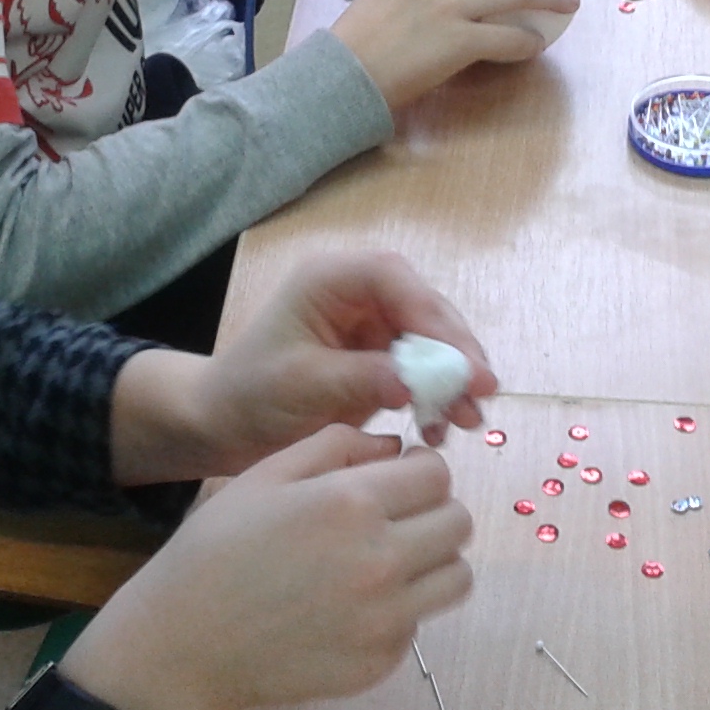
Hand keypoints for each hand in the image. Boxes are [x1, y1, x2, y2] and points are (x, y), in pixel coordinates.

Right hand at [58, 426, 475, 709]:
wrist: (184, 644)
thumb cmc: (217, 548)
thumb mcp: (265, 475)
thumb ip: (337, 446)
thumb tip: (394, 446)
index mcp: (351, 503)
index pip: (437, 475)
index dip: (422, 469)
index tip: (400, 477)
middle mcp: (381, 559)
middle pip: (458, 524)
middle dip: (434, 510)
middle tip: (397, 517)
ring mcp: (385, 618)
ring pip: (456, 578)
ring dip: (433, 561)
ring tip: (390, 560)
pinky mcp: (380, 662)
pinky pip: (419, 623)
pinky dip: (401, 609)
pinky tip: (354, 605)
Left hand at [115, 251, 496, 481]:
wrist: (225, 427)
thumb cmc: (251, 396)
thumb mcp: (302, 386)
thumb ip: (361, 378)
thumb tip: (415, 383)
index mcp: (329, 280)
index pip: (394, 280)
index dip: (433, 317)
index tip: (462, 361)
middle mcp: (356, 294)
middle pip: (422, 309)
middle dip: (455, 352)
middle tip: (484, 392)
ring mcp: (371, 326)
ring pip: (430, 341)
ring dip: (453, 379)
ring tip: (469, 421)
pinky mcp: (380, 358)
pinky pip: (421, 370)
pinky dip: (436, 397)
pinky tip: (440, 429)